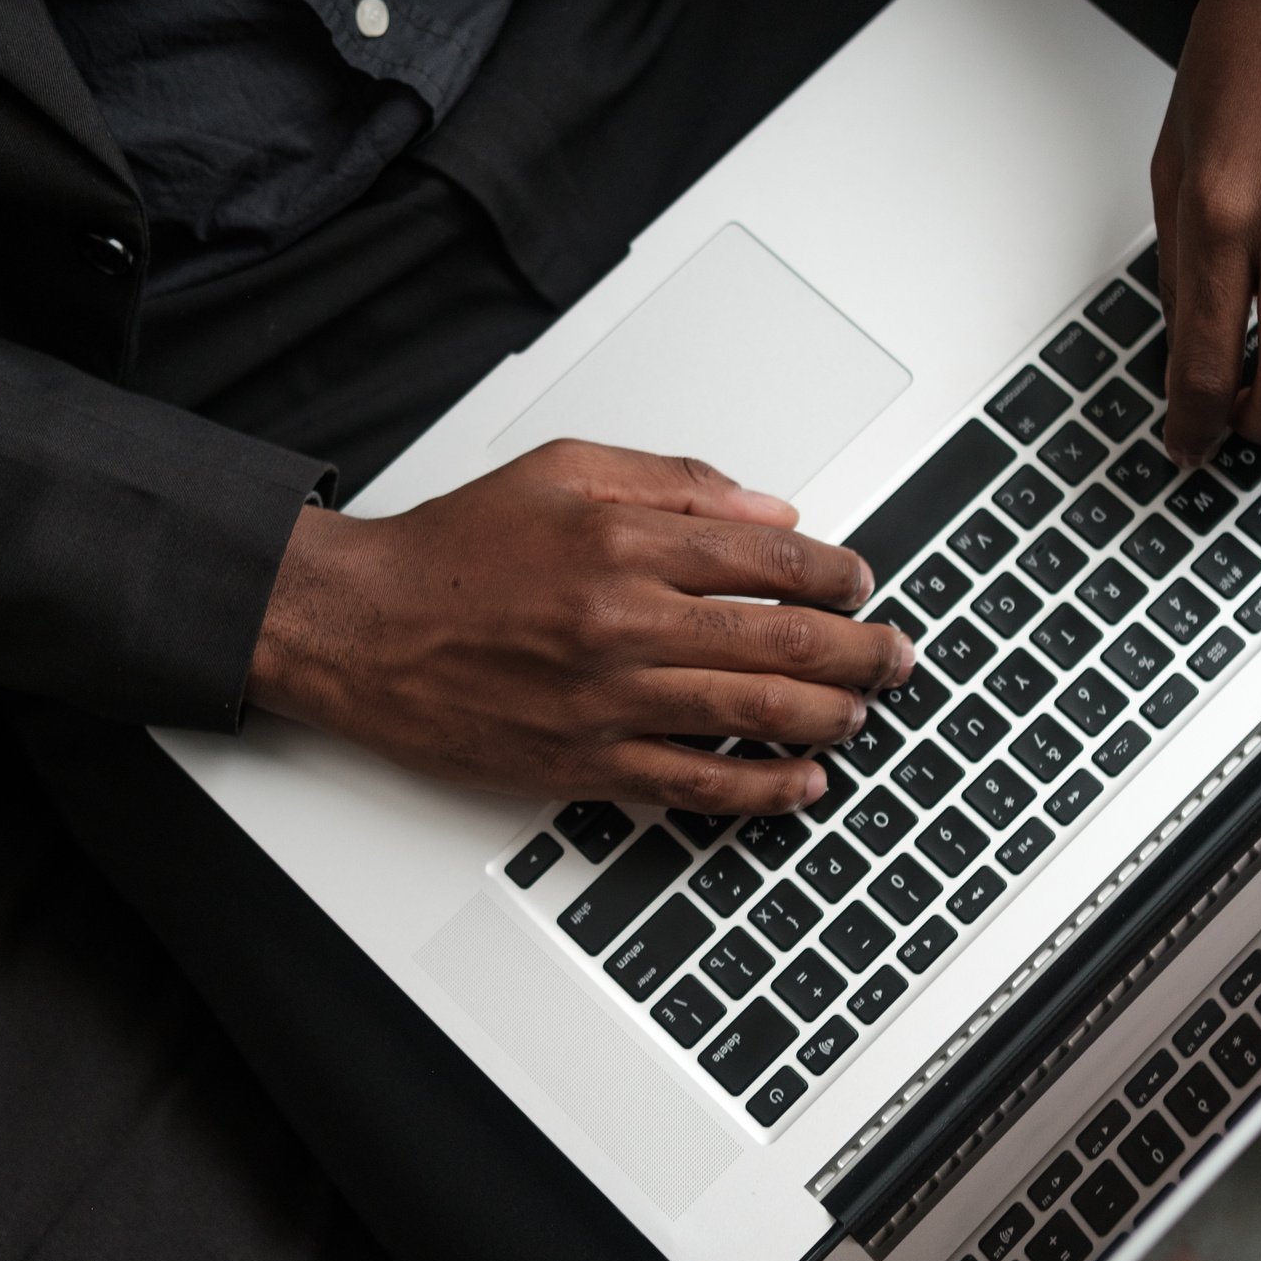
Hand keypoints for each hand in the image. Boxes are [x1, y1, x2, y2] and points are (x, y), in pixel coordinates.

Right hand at [245, 440, 914, 813]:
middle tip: (897, 655)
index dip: (839, 574)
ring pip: (755, 715)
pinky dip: (762, 789)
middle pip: (786, 642)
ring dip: (831, 716)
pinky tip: (801, 783)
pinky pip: (696, 785)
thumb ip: (675, 483)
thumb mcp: (564, 472)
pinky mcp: (584, 764)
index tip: (861, 582)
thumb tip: (771, 511)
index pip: (774, 560)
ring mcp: (608, 702)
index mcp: (625, 543)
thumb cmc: (455, 551)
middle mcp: (625, 623)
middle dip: (864, 651)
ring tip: (862, 711)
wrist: (362, 628)